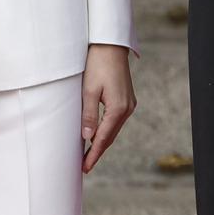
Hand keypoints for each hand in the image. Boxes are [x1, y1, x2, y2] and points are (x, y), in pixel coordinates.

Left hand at [81, 43, 135, 173]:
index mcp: (118, 108)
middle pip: (110, 136)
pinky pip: (116, 121)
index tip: (85, 168)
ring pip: (113, 129)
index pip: (103, 138)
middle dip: (97, 151)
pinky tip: (98, 135)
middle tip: (84, 166)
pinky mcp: (127, 99)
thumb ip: (89, 115)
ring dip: (102, 142)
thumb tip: (87, 137)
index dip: (93, 154)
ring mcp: (129, 104)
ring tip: (88, 154)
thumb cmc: (97, 65)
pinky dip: (106, 130)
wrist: (110, 46)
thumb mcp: (88, 91)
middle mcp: (127, 108)